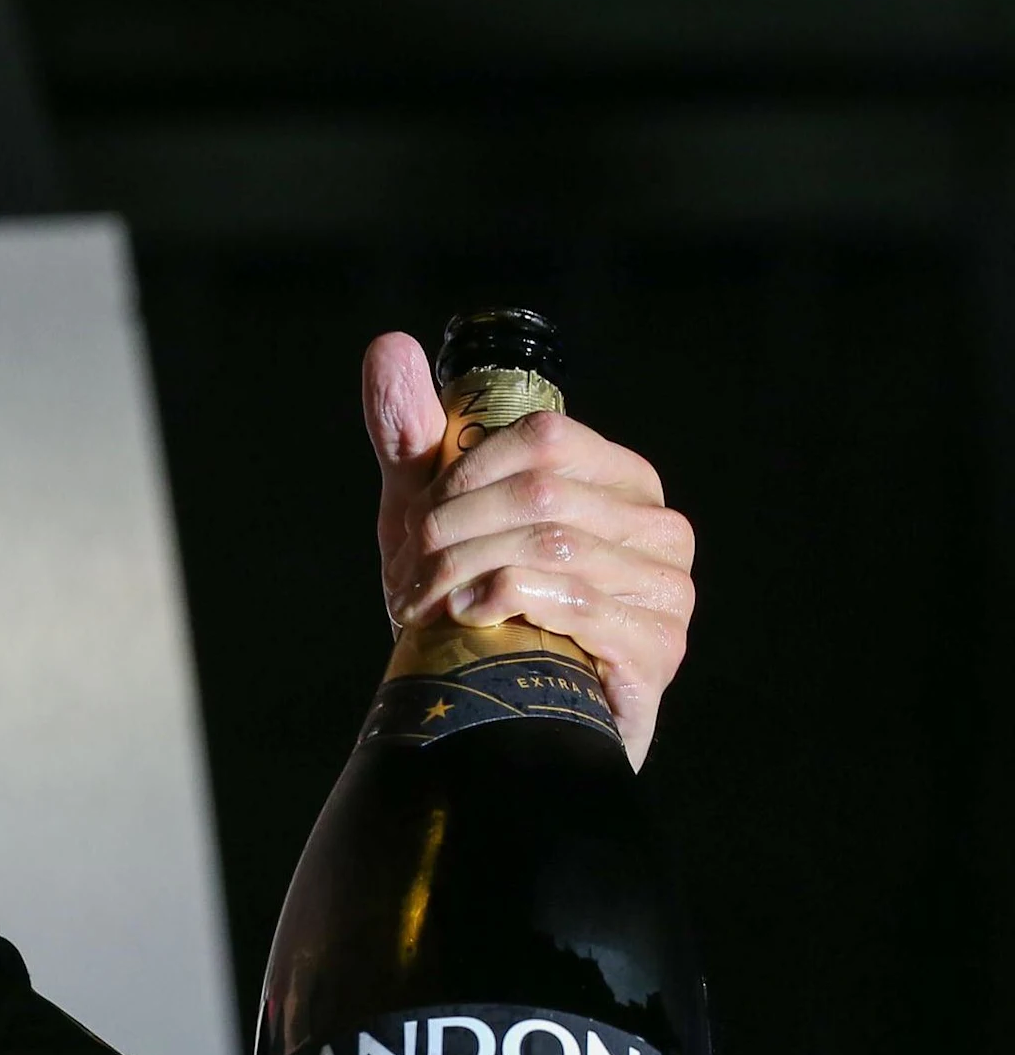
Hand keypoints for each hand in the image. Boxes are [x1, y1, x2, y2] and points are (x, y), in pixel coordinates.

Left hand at [364, 333, 697, 765]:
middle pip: (539, 494)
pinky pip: (575, 599)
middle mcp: (657, 524)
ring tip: (432, 603)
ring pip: (549, 545)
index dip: (466, 472)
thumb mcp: (432, 511)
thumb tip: (389, 347)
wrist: (499, 707)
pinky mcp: (657, 645)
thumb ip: (414, 433)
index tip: (420, 516)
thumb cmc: (473, 601)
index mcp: (617, 478)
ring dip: (465, 573)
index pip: (545, 436)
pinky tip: (471, 618)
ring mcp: (665, 585)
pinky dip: (504, 601)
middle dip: (452, 533)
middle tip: (413, 574)